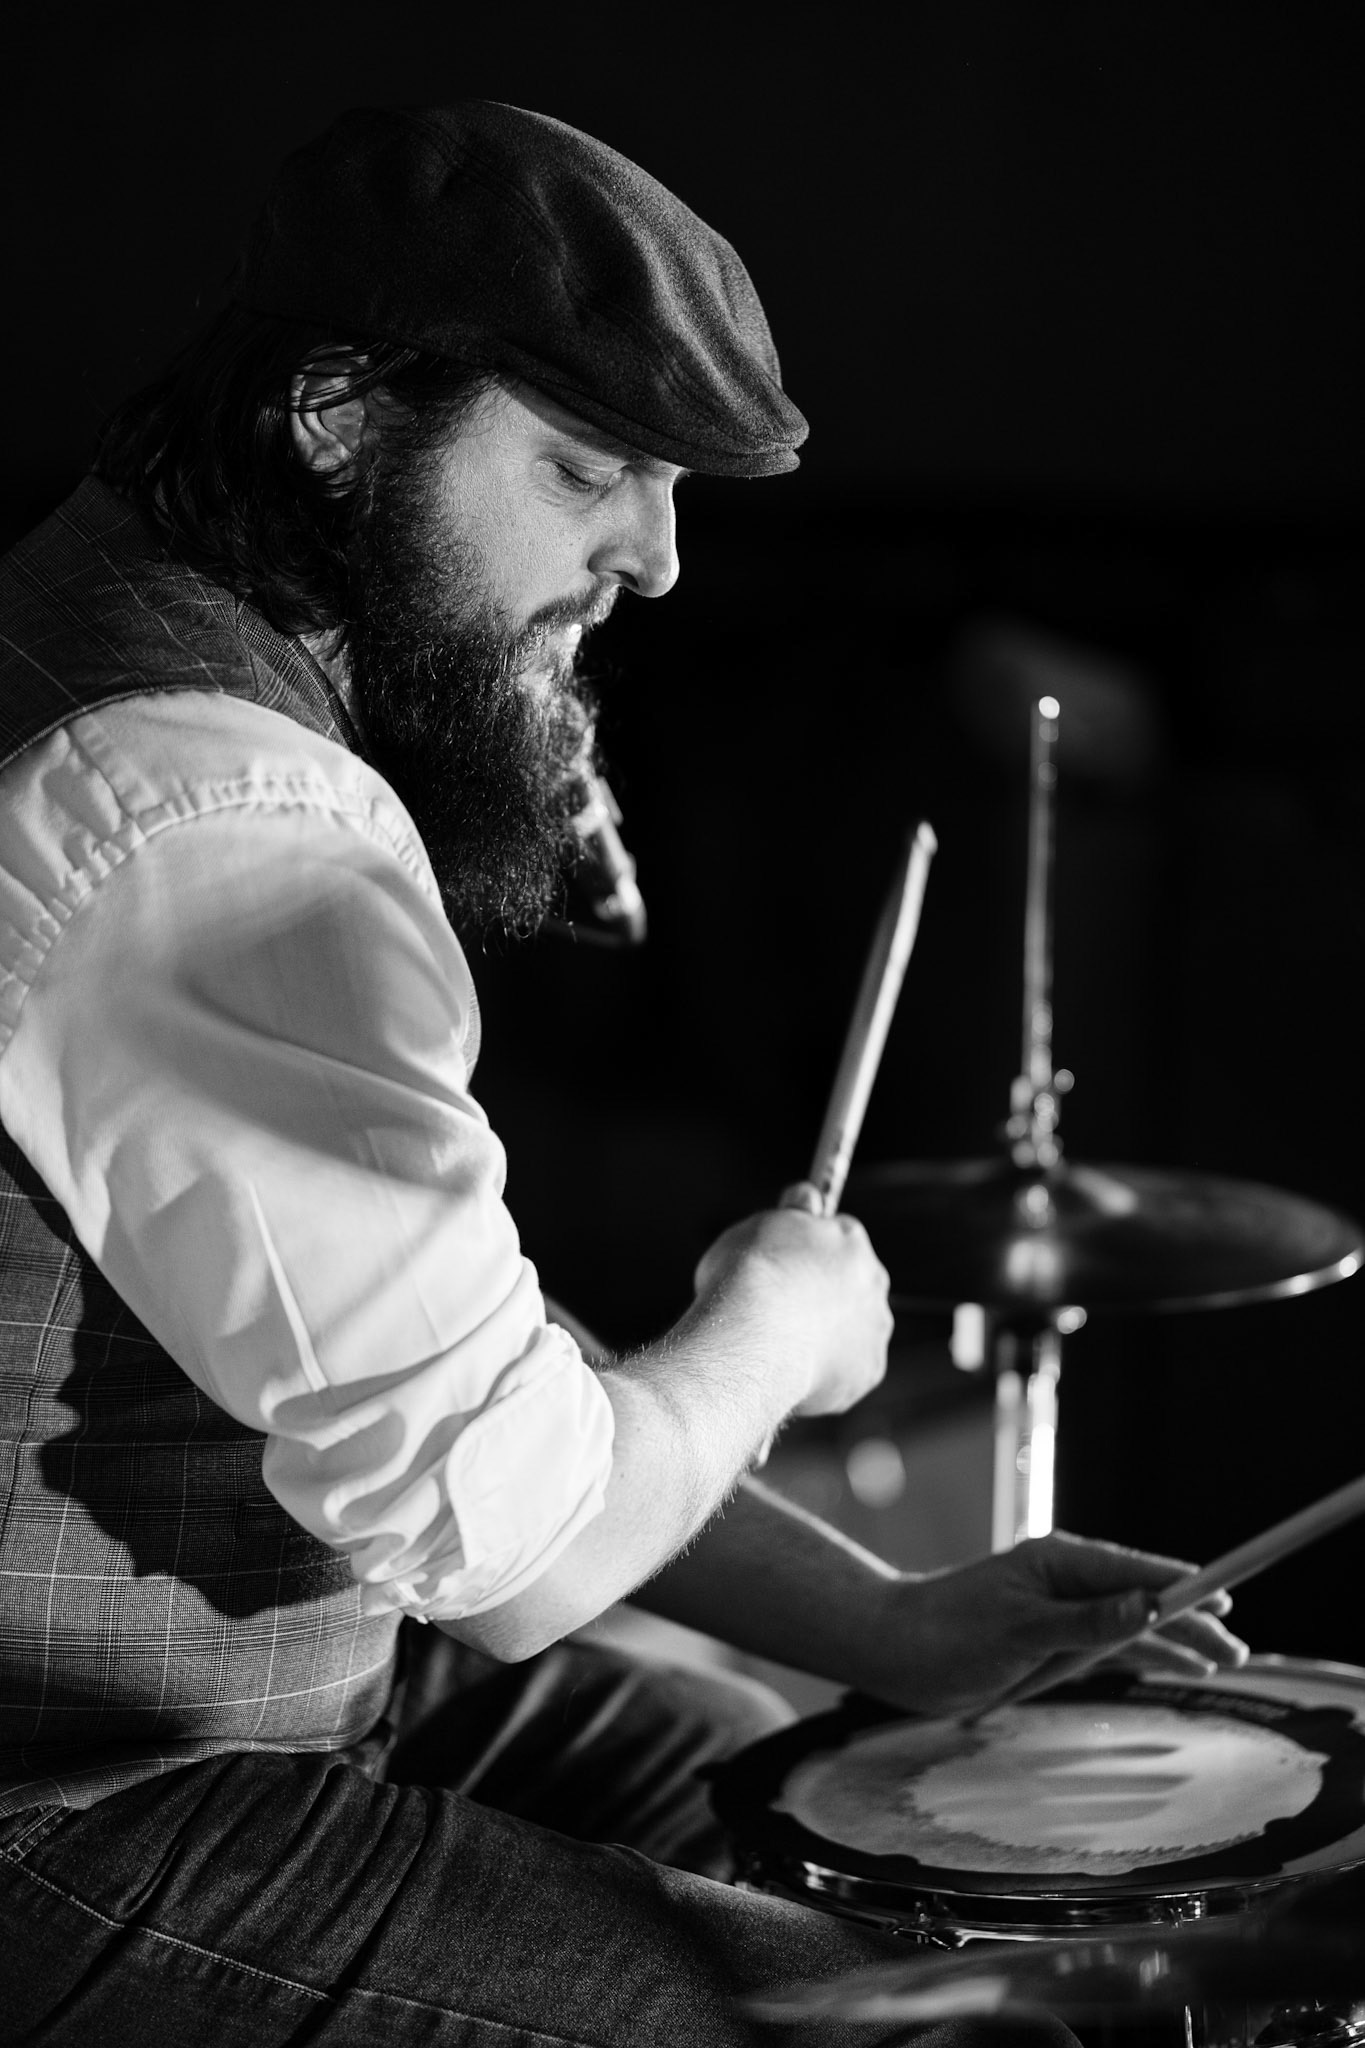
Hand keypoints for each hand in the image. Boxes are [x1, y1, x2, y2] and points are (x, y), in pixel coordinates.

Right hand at [691, 1184, 891, 1417]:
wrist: (753, 1339)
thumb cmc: (747, 1279)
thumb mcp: (759, 1226)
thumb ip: (792, 1214)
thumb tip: (807, 1194)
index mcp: (850, 1240)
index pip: (840, 1235)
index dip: (810, 1249)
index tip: (787, 1262)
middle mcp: (874, 1280)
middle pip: (854, 1283)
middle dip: (826, 1292)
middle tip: (784, 1306)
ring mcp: (875, 1328)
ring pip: (854, 1328)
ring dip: (829, 1332)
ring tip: (785, 1343)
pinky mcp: (868, 1371)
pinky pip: (848, 1369)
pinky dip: (827, 1371)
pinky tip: (794, 1369)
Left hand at [850, 1530, 1248, 1719]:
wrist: (893, 1649)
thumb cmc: (946, 1632)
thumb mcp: (1021, 1629)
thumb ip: (1087, 1623)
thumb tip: (1148, 1607)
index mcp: (1059, 1563)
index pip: (1133, 1572)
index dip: (1181, 1587)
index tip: (1223, 1600)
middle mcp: (1064, 1583)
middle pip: (1141, 1601)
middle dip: (1189, 1622)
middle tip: (1237, 1649)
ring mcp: (1058, 1613)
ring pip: (1130, 1627)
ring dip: (1174, 1642)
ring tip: (1221, 1659)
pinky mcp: (1048, 1642)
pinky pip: (1108, 1647)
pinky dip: (1143, 1656)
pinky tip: (1174, 1663)